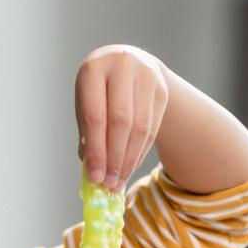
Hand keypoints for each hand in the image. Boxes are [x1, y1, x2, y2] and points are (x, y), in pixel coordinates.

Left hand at [75, 44, 170, 192]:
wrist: (130, 63)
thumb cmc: (100, 89)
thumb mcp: (86, 103)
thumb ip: (87, 134)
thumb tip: (92, 173)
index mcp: (94, 68)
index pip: (95, 116)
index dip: (96, 150)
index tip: (95, 177)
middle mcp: (122, 66)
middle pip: (121, 122)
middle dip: (115, 158)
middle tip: (109, 184)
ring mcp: (146, 76)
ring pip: (140, 128)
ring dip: (129, 160)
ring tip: (119, 181)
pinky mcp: (162, 90)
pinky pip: (152, 128)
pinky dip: (140, 152)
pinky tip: (130, 167)